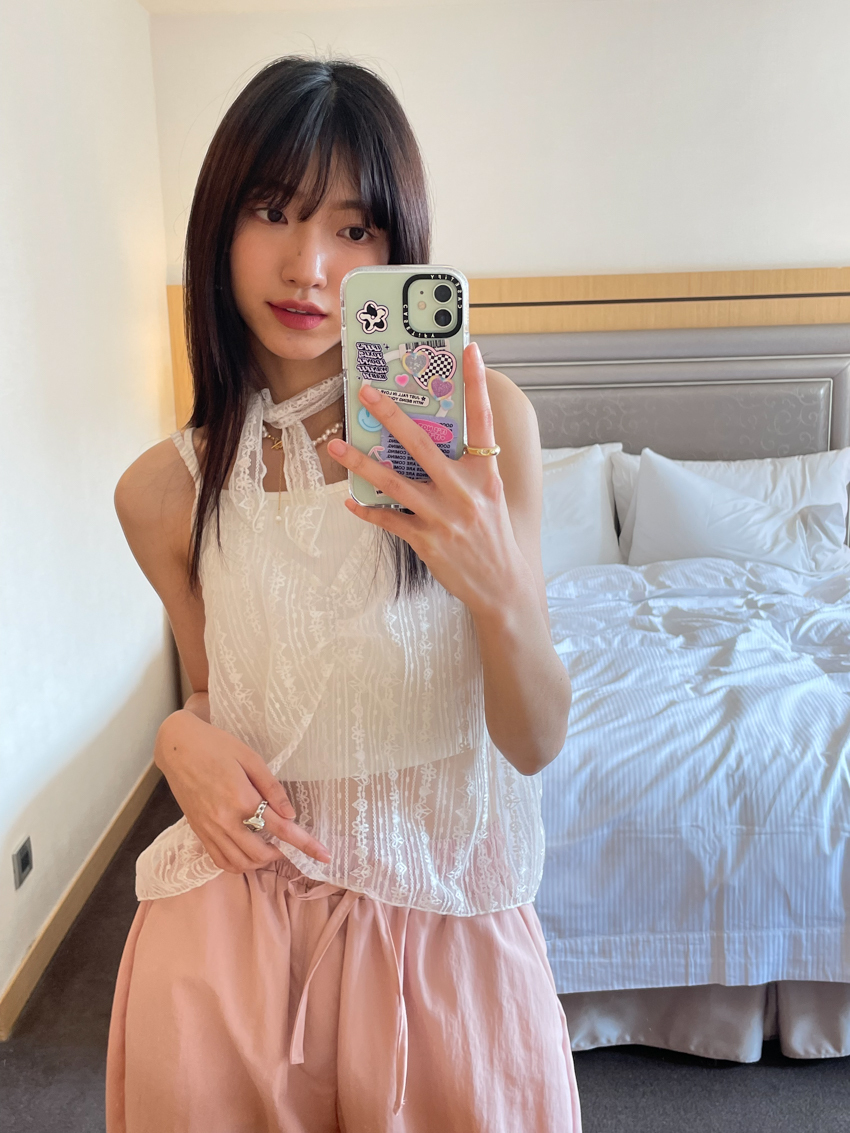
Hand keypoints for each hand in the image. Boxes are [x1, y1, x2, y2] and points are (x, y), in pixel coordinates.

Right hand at [155, 709, 330, 872]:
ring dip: (260, 862)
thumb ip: (272, 788)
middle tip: (289, 843)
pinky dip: (238, 863)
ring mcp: (209, 829)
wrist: (177, 747)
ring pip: (239, 863)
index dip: (305, 844)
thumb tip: (290, 815)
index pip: (280, 829)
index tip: (324, 855)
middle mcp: (224, 820)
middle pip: (260, 854)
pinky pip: (219, 861)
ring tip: (270, 847)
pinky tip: (247, 851)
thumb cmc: (216, 745)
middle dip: (281, 854)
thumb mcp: (250, 758)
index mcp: (241, 798)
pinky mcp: (198, 832)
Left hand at [327, 341, 531, 616]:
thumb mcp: (492, 498)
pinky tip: (352, 500)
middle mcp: (465, 492)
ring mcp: (444, 517)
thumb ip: (473, 469)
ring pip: (394, 482)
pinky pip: (390, 520)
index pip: (482, 422)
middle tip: (367, 392)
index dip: (476, 386)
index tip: (471, 351)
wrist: (504, 588)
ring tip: (337, 446)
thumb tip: (446, 440)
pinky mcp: (427, 541)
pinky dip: (368, 510)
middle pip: (422, 444)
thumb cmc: (495, 539)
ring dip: (362, 462)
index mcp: (486, 476)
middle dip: (391, 414)